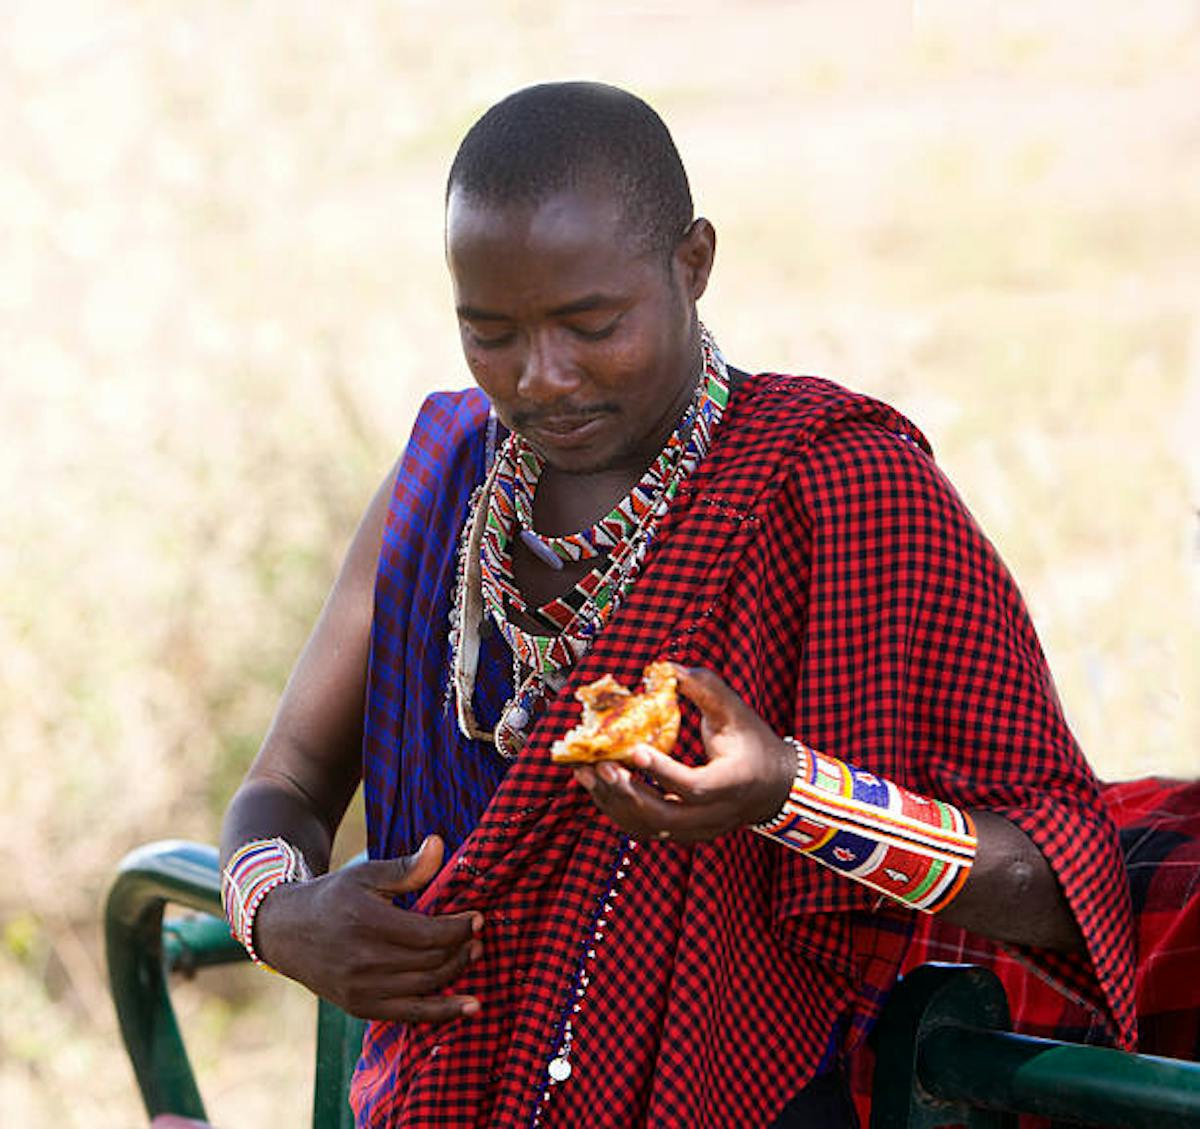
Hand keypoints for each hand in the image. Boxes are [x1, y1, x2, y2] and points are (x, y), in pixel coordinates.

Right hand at [253, 835, 482, 1022]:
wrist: (286, 931)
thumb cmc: (333, 896)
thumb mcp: (365, 874)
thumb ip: (406, 867)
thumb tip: (438, 843)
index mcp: (367, 922)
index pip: (428, 933)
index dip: (459, 928)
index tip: (477, 917)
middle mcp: (363, 960)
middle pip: (431, 961)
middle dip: (461, 948)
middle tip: (479, 936)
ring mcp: (361, 989)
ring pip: (425, 986)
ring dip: (456, 972)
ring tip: (474, 954)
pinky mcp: (360, 1008)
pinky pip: (410, 1015)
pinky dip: (443, 1012)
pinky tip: (471, 1006)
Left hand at [572, 665, 795, 841]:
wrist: (775, 787)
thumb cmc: (753, 742)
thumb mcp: (736, 711)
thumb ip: (705, 688)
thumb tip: (665, 668)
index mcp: (733, 782)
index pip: (694, 786)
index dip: (662, 771)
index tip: (633, 748)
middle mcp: (716, 815)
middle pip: (665, 817)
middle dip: (627, 792)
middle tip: (599, 765)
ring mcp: (699, 831)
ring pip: (650, 829)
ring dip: (614, 803)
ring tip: (586, 774)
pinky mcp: (684, 835)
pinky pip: (646, 831)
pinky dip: (619, 811)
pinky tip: (598, 786)